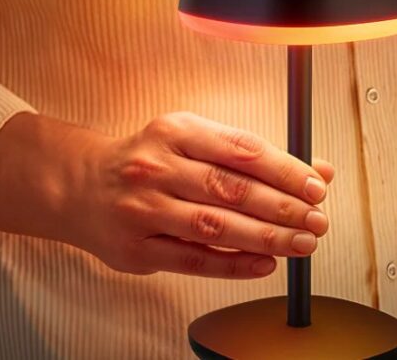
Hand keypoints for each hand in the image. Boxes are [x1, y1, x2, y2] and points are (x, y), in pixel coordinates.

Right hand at [0, 112, 334, 279]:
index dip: (285, 169)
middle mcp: (157, 167)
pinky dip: (234, 265)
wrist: (79, 186)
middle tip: (316, 220)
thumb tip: (317, 171)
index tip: (316, 186)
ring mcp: (143, 209)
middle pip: (232, 189)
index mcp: (176, 130)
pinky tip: (265, 263)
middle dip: (283, 207)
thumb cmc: (148, 161)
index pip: (243, 148)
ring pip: (215, 226)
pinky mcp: (136, 248)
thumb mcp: (194, 140)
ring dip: (266, 238)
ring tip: (301, 243)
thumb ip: (253, 155)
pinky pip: (194, 260)